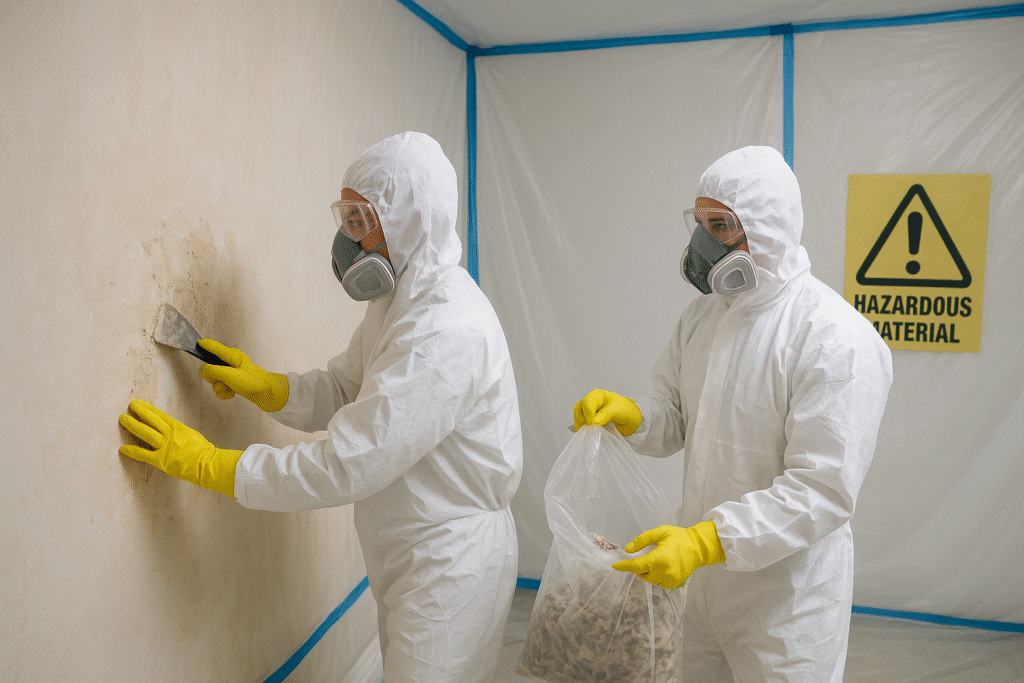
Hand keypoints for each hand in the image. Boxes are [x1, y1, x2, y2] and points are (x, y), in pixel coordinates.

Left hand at [118, 399, 242, 497]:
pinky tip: (123, 448)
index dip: (148, 408)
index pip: (160, 415)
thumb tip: (169, 430)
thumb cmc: (203, 451)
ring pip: (146, 433)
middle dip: (140, 412)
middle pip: (151, 420)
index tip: (139, 403)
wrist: (207, 463)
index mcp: (178, 428)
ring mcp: (165, 447)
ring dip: (133, 425)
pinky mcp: (161, 460)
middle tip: (130, 405)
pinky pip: (144, 454)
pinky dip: (133, 451)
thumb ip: (178, 432)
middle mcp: (170, 435)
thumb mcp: (191, 435)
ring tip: (123, 419)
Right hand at [198, 339, 288, 412]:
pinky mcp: (234, 382)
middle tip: (223, 381)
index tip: (196, 343)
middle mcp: (231, 361)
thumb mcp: (230, 376)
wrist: (269, 395)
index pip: (212, 346)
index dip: (203, 345)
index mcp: (232, 355)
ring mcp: (232, 372)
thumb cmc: (253, 383)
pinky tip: (233, 394)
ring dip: (220, 387)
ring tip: (231, 389)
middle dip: (214, 377)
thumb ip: (214, 371)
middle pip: (210, 367)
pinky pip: (221, 386)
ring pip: (215, 379)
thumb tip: (205, 371)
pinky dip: (225, 392)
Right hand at [573, 389, 641, 435]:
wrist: (630, 418)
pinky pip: (580, 423)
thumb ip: (605, 415)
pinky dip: (582, 428)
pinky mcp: (588, 419)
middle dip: (582, 419)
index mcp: (597, 395)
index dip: (588, 414)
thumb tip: (593, 422)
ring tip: (590, 432)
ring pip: (578, 416)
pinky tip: (588, 433)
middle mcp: (591, 401)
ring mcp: (589, 410)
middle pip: (579, 408)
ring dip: (581, 425)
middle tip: (590, 428)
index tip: (594, 424)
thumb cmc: (625, 410)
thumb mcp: (617, 410)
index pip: (587, 403)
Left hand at [611, 520, 725, 588]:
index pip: (636, 566)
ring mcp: (671, 580)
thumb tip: (628, 550)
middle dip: (638, 567)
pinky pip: (659, 583)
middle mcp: (664, 572)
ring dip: (646, 573)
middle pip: (642, 575)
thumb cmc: (679, 537)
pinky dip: (655, 576)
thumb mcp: (659, 533)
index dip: (624, 566)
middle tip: (642, 556)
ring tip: (652, 561)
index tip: (615, 566)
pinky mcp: (675, 583)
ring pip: (650, 580)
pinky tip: (659, 567)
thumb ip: (642, 541)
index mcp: (659, 559)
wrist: (699, 547)